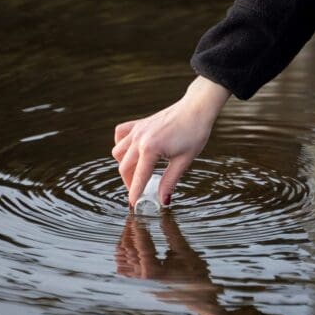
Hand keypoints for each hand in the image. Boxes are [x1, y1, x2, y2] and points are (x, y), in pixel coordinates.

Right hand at [112, 76, 229, 206]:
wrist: (196, 108)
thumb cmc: (194, 133)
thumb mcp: (184, 161)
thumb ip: (170, 181)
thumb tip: (163, 200)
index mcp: (150, 149)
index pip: (138, 177)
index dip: (135, 193)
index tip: (133, 205)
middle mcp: (139, 139)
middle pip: (124, 167)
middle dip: (129, 182)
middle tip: (140, 191)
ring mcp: (137, 130)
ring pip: (118, 152)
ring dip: (124, 165)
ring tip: (137, 173)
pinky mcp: (139, 123)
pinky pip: (120, 135)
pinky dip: (121, 144)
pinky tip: (131, 151)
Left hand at [115, 213, 225, 314]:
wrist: (200, 298)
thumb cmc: (196, 275)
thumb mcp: (185, 251)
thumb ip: (171, 231)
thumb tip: (163, 212)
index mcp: (154, 272)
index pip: (141, 244)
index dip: (138, 227)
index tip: (136, 214)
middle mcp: (143, 279)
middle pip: (128, 251)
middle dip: (130, 232)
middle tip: (133, 217)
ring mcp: (141, 283)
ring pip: (124, 260)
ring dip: (126, 243)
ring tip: (132, 228)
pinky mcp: (142, 285)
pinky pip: (126, 270)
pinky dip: (126, 256)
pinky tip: (132, 245)